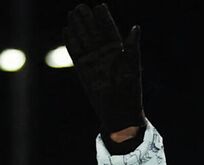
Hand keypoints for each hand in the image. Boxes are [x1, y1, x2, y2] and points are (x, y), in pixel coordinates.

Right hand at [63, 4, 143, 135]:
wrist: (120, 114)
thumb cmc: (130, 93)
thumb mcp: (133, 68)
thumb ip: (132, 48)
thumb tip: (136, 28)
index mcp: (119, 53)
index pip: (110, 32)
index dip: (105, 20)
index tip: (100, 7)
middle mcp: (105, 56)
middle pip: (94, 33)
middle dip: (88, 20)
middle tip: (81, 6)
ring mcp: (93, 62)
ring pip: (83, 40)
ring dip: (78, 27)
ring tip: (71, 13)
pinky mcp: (83, 71)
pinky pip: (75, 53)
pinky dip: (71, 42)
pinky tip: (66, 31)